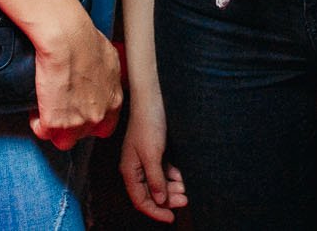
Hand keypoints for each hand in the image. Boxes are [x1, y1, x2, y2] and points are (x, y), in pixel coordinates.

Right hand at [27, 16, 122, 149]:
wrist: (67, 40)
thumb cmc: (85, 40)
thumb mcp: (108, 58)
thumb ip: (107, 76)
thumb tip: (100, 74)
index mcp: (112, 101)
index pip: (105, 127)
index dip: (90, 121)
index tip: (81, 113)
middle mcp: (97, 116)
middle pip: (83, 135)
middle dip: (71, 124)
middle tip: (61, 108)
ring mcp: (76, 123)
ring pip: (63, 141)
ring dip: (54, 129)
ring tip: (47, 111)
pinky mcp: (54, 123)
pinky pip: (42, 131)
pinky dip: (37, 122)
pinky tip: (36, 109)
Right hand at [119, 90, 188, 221]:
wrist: (153, 98)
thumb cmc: (148, 124)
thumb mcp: (152, 154)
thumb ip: (155, 179)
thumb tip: (160, 201)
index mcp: (130, 171)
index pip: (140, 200)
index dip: (155, 211)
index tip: (172, 218)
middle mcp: (136, 168)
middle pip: (151, 193)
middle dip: (168, 199)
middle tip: (186, 200)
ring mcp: (145, 160)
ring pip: (159, 183)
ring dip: (172, 188)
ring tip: (186, 188)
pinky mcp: (155, 152)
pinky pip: (163, 171)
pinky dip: (173, 176)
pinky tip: (181, 176)